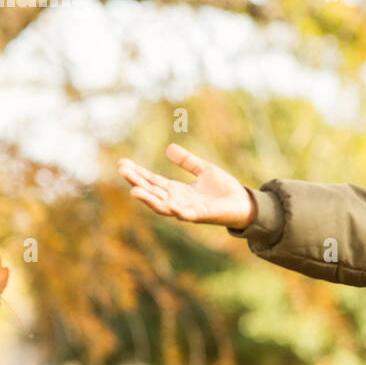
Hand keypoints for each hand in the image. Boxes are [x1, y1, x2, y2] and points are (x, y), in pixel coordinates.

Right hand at [117, 144, 256, 226]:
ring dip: (149, 199)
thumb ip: (187, 161)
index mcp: (177, 190)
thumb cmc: (224, 189)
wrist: (243, 203)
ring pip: (162, 206)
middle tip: (122, 170)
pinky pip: (185, 214)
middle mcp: (177, 201)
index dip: (137, 173)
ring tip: (134, 190)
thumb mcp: (204, 170)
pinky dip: (177, 210)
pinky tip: (169, 204)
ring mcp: (187, 209)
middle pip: (152, 191)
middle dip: (137, 182)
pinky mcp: (200, 215)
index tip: (122, 163)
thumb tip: (169, 148)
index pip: (152, 181)